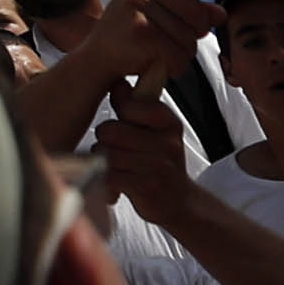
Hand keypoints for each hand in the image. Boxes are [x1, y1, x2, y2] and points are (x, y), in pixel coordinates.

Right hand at [90, 0, 219, 77]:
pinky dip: (176, 65)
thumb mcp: (161, 13)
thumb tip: (220, 13)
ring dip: (184, 53)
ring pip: (188, 35)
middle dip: (197, 31)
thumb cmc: (131, 33)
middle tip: (180, 41)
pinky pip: (177, 51)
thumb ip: (190, 9)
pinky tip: (163, 66)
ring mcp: (137, 5)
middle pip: (195, 8)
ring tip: (167, 55)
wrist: (99, 57)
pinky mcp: (140, 30)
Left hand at [91, 78, 196, 225]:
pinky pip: (108, 175)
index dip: (119, 117)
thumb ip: (133, 106)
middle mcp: (166, 142)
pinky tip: (114, 186)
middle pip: (110, 130)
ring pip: (105, 153)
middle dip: (104, 141)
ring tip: (116, 168)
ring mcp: (157, 166)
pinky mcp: (145, 187)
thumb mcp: (155, 130)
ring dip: (103, 162)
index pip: (127, 106)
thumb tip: (117, 82)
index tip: (127, 127)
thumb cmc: (161, 162)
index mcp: (168, 122)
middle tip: (115, 151)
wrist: (181, 203)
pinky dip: (105, 183)